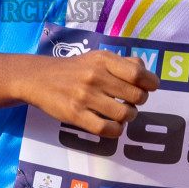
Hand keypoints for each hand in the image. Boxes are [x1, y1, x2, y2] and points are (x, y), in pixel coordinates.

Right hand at [20, 51, 157, 137]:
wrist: (38, 78)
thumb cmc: (74, 69)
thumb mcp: (97, 57)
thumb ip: (123, 63)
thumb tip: (146, 74)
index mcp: (103, 59)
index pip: (139, 73)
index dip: (150, 83)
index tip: (148, 87)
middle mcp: (95, 76)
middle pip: (136, 96)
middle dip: (139, 101)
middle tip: (131, 101)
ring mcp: (85, 96)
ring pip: (125, 114)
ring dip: (129, 116)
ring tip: (122, 113)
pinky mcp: (76, 115)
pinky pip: (107, 129)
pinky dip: (117, 130)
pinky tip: (114, 125)